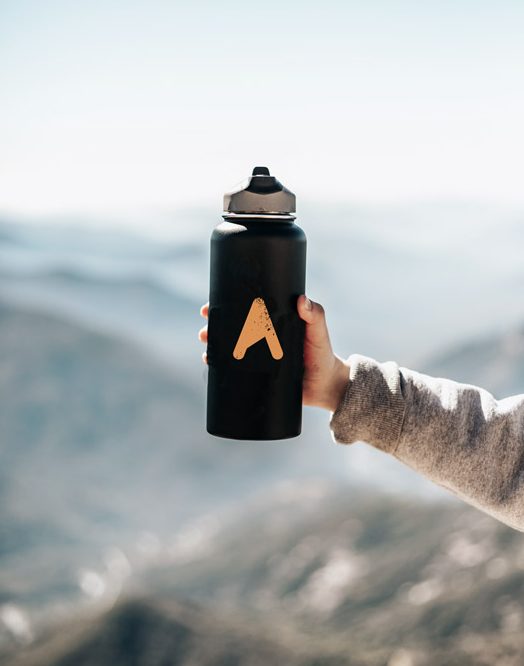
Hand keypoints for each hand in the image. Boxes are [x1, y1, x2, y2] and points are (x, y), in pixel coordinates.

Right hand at [198, 295, 349, 411]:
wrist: (325, 385)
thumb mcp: (318, 333)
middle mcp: (262, 337)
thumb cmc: (322, 354)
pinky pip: (234, 368)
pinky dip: (220, 364)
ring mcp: (257, 355)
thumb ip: (315, 316)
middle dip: (214, 325)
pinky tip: (210, 363)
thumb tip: (302, 300)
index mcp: (273, 322)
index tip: (211, 305)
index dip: (227, 304)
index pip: (246, 309)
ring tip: (206, 343)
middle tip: (205, 328)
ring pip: (230, 346)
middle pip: (232, 327)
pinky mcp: (257, 374)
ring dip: (213, 343)